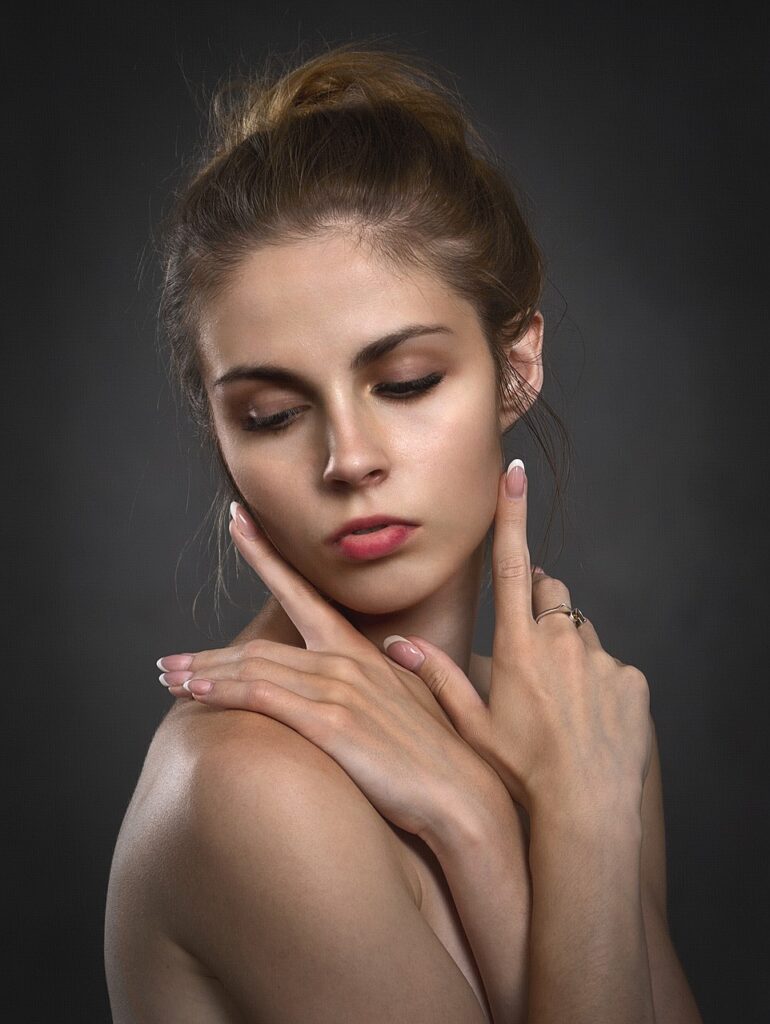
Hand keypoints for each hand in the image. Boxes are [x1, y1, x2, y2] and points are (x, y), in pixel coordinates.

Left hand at [156, 503, 506, 840]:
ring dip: (203, 675)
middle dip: (208, 654)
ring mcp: (339, 690)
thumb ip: (410, 663)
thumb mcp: (423, 695)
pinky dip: (222, 692)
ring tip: (168, 681)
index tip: (236, 521)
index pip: (303, 593)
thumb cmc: (442, 753)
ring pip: (253, 669)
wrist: (463, 795)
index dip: (265, 555)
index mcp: (362, 651)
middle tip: (168, 662)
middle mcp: (346, 661)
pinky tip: (193, 694)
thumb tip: (398, 643)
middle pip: (259, 648)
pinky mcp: (332, 724)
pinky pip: (263, 698)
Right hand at [383, 460, 653, 816]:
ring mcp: (601, 658)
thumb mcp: (472, 725)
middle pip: (551, 591)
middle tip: (530, 650)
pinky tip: (588, 719)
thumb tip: (397, 644)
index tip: (514, 474)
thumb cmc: (521, 770)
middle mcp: (562, 640)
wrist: (585, 809)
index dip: (511, 516)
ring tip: (560, 699)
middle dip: (540, 601)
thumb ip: (438, 676)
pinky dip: (599, 681)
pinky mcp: (631, 679)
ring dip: (568, 648)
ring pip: (580, 631)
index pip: (512, 565)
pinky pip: (612, 666)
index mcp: (519, 645)